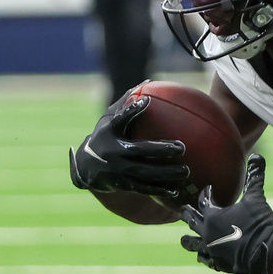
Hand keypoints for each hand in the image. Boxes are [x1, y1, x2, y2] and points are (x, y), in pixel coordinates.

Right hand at [68, 91, 189, 198]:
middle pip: (139, 150)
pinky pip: (143, 188)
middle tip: (182, 147)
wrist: (86, 167)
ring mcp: (117, 170)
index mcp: (110, 132)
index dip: (132, 109)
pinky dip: (159, 190)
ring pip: (144, 173)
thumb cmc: (106, 136)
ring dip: (166, 173)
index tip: (147, 101)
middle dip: (160, 150)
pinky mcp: (122, 184)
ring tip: (186, 171)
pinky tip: (177, 191)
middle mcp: (112, 151)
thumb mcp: (110, 119)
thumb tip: (149, 83)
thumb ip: (128, 101)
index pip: (121, 118)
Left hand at [180, 155, 272, 273]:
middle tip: (183, 210)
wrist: (270, 252)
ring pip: (193, 245)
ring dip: (189, 241)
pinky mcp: (221, 264)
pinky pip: (208, 260)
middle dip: (187, 215)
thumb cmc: (261, 223)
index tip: (208, 190)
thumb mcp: (257, 198)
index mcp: (212, 217)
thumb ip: (255, 177)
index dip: (205, 194)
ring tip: (185, 239)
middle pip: (191, 222)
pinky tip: (205, 256)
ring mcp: (212, 251)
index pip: (203, 201)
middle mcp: (207, 234)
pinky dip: (205, 257)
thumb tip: (257, 155)